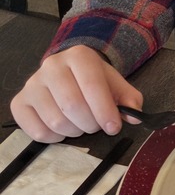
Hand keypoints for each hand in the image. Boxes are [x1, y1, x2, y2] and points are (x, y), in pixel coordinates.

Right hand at [9, 45, 142, 143]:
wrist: (68, 73)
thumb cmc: (93, 81)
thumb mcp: (115, 84)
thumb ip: (129, 99)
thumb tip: (135, 116)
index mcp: (79, 56)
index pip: (92, 86)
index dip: (105, 110)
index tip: (114, 127)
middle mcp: (51, 65)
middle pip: (73, 106)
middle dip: (91, 123)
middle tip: (97, 125)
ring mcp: (32, 84)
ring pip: (56, 121)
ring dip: (74, 131)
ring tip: (81, 124)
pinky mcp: (19, 102)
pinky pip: (37, 131)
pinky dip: (55, 138)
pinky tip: (62, 129)